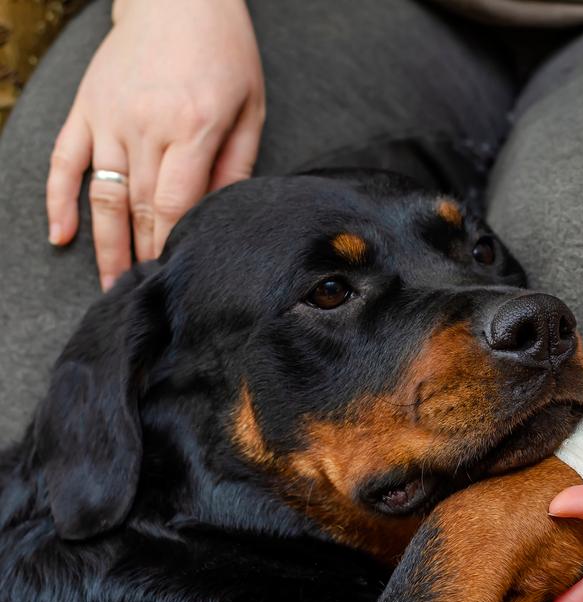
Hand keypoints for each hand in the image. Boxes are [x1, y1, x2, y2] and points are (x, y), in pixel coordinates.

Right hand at [47, 0, 264, 289]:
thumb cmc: (224, 52)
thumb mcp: (250, 106)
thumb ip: (236, 162)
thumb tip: (224, 213)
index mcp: (191, 127)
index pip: (175, 205)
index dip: (172, 246)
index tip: (176, 276)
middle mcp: (145, 126)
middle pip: (139, 208)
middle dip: (141, 256)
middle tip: (145, 295)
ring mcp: (109, 118)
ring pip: (103, 195)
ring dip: (104, 245)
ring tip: (109, 284)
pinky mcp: (86, 109)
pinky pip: (64, 161)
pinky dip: (59, 200)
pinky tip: (62, 235)